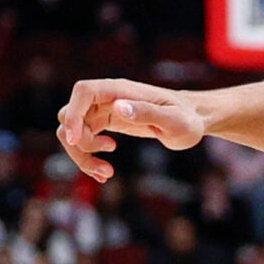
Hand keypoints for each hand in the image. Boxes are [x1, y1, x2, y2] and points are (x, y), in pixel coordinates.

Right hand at [56, 78, 205, 181]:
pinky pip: (84, 139)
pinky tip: (106, 172)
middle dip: (79, 144)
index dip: (74, 114)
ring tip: (107, 173)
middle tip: (105, 168)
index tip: (75, 140)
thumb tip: (118, 107)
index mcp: (120, 90)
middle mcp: (107, 98)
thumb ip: (148, 113)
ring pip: (74, 131)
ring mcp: (104, 110)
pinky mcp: (107, 123)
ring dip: (82, 155)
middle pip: (71, 116)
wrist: (193, 121)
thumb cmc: (187, 119)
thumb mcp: (175, 120)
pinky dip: (88, 157)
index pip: (84, 92)